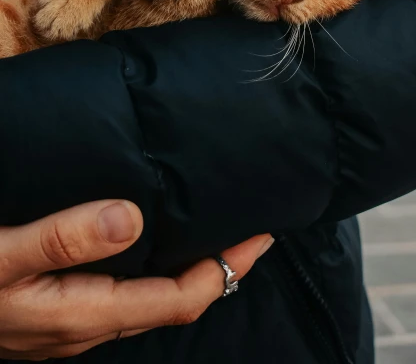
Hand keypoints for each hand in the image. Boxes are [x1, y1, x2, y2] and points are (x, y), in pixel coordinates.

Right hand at [0, 199, 272, 359]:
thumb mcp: (2, 252)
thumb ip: (62, 239)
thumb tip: (131, 219)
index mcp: (81, 313)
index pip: (176, 300)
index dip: (225, 270)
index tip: (259, 235)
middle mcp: (83, 325)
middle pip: (169, 301)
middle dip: (218, 269)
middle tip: (251, 231)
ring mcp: (69, 321)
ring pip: (145, 297)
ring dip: (185, 267)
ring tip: (211, 230)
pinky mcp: (54, 307)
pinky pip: (117, 290)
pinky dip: (150, 265)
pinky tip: (149, 238)